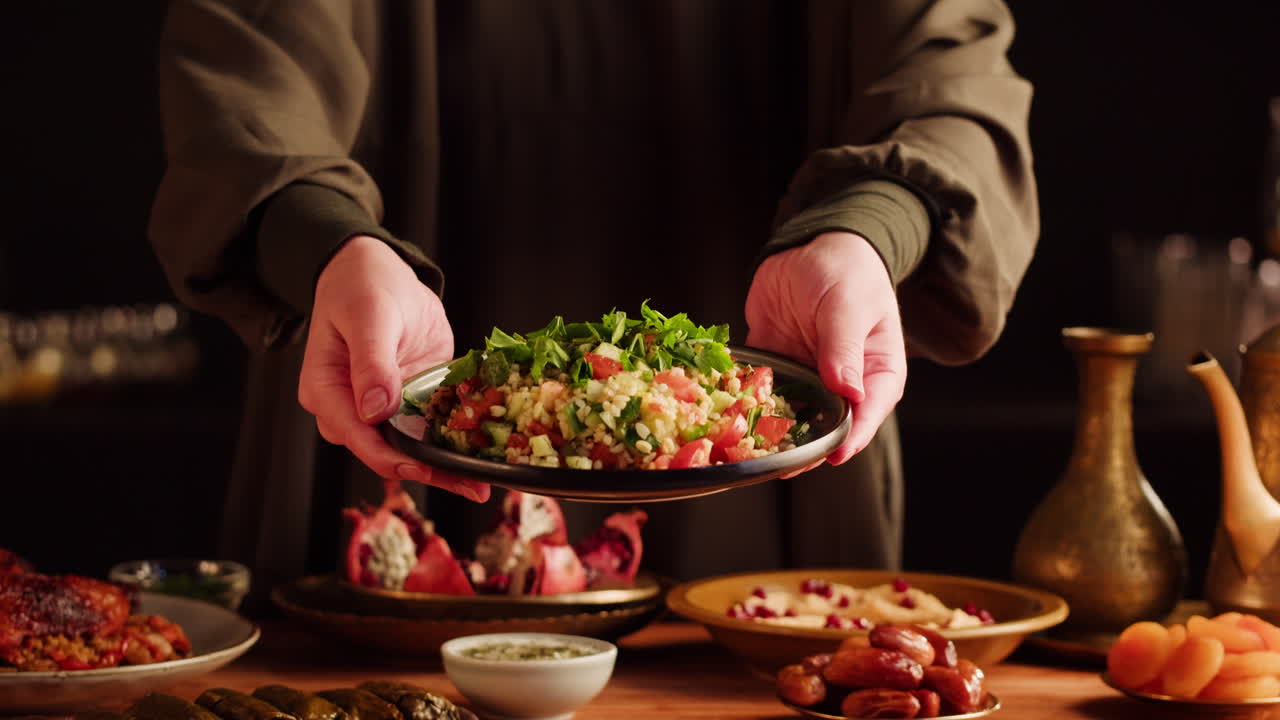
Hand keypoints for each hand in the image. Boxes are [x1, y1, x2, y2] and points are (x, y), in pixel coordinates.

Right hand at [299, 235, 490, 501]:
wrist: (378, 271)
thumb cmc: (361, 286)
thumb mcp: (367, 316)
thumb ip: (371, 362)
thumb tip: (375, 409)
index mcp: (326, 391)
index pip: (357, 436)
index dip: (391, 457)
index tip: (423, 467)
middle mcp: (351, 409)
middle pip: (386, 452)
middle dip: (427, 472)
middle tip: (470, 487)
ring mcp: (382, 409)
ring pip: (411, 449)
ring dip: (445, 468)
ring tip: (482, 485)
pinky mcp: (409, 402)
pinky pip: (430, 429)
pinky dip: (454, 443)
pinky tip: (482, 457)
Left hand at [744, 231, 905, 465]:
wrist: (811, 246)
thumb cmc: (847, 271)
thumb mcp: (848, 306)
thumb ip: (844, 349)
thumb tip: (848, 391)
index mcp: (875, 373)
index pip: (867, 415)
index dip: (849, 439)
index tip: (830, 456)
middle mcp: (841, 384)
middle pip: (825, 427)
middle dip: (803, 447)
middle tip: (780, 464)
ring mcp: (806, 378)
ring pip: (789, 416)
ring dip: (769, 432)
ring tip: (749, 450)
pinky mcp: (774, 367)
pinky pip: (758, 392)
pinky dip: (744, 405)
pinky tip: (726, 418)